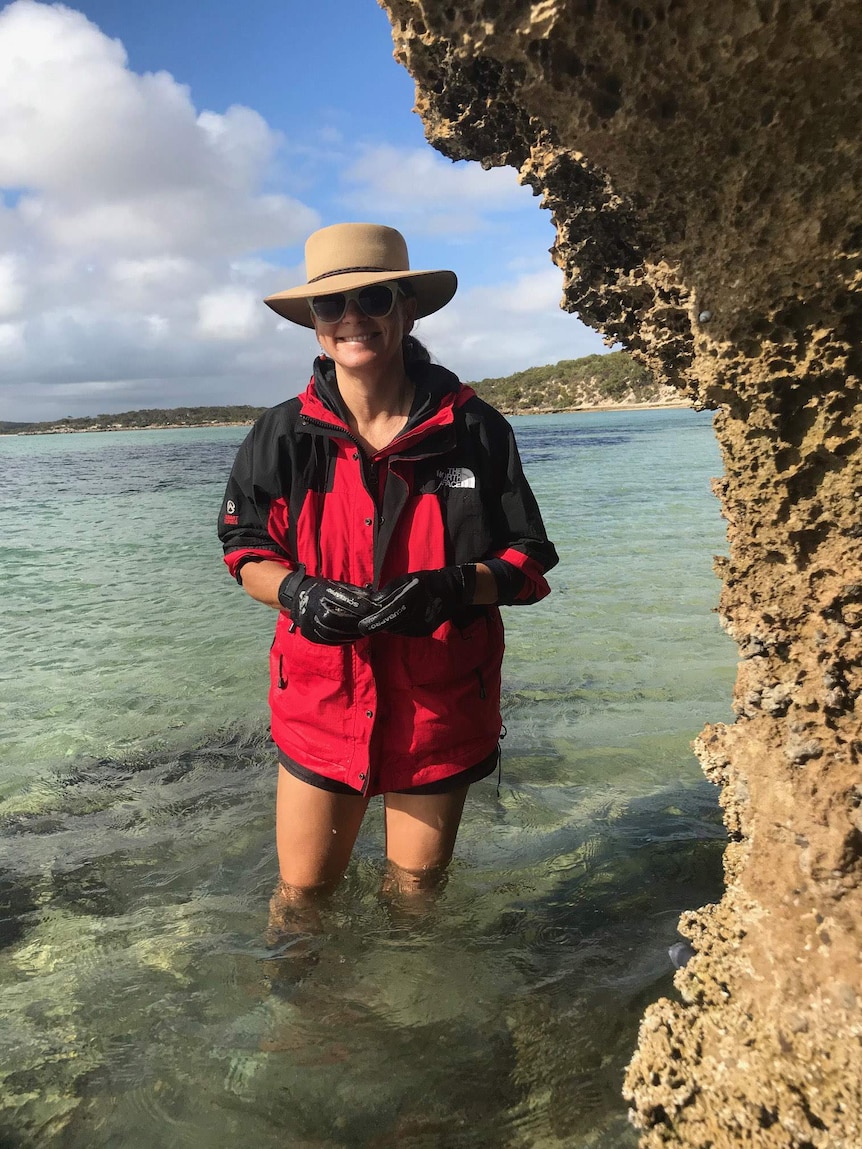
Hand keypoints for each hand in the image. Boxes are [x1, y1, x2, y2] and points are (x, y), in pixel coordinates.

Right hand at [278, 567, 373, 644]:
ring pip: (331, 633)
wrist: (297, 598)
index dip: (356, 604)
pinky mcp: (310, 635)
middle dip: (353, 622)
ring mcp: (309, 623)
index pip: (339, 598)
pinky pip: (329, 641)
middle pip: (333, 618)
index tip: (370, 608)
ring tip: (364, 631)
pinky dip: (344, 640)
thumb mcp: (335, 585)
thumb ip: (353, 591)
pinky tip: (354, 636)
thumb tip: (373, 598)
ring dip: (351, 633)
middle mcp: (312, 607)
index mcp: (320, 591)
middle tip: (368, 623)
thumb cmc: (321, 590)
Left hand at [358, 565, 475, 636]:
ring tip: (381, 617)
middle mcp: (416, 616)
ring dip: (387, 625)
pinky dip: (396, 626)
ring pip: (396, 630)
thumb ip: (388, 591)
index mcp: (411, 600)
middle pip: (390, 625)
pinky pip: (404, 632)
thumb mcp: (405, 579)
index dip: (375, 622)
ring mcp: (420, 626)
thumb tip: (372, 601)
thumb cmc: (427, 581)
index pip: (390, 615)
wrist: (452, 591)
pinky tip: (396, 619)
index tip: (362, 626)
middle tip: (367, 620)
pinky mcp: (423, 632)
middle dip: (378, 623)